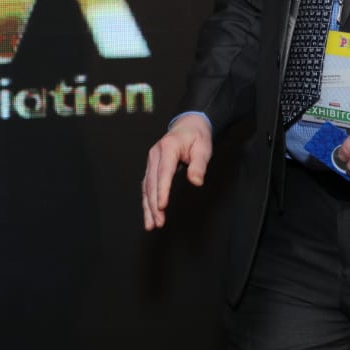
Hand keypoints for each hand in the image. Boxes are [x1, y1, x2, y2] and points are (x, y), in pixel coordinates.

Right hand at [141, 114, 211, 230]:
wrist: (188, 125)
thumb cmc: (197, 136)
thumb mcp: (203, 147)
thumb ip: (199, 165)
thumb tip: (196, 182)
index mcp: (168, 147)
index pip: (163, 172)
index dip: (162, 190)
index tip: (161, 206)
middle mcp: (155, 154)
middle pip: (152, 182)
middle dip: (153, 204)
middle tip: (158, 222)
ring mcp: (151, 161)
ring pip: (146, 186)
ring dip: (148, 206)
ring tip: (151, 224)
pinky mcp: (152, 167)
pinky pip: (147, 186)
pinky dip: (147, 201)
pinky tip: (149, 215)